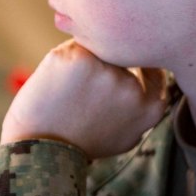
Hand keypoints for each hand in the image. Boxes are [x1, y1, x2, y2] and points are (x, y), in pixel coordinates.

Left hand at [0, 40, 166, 158]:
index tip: (122, 69)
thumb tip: (153, 77)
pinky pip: (73, 47)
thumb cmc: (82, 142)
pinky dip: (63, 60)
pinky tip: (55, 82)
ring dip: (83, 61)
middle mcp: (131, 86)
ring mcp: (105, 69)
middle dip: (104, 65)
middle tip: (81, 91)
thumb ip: (142, 108)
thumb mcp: (127, 135)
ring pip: (96, 48)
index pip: (153, 70)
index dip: (136, 67)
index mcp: (149, 106)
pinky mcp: (78, 58)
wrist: (42, 148)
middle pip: (121, 56)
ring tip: (67, 91)